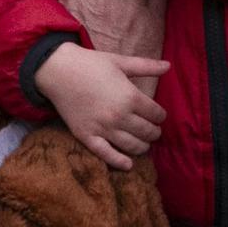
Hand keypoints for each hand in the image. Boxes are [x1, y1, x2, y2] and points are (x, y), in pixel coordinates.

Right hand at [33, 42, 168, 171]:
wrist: (59, 71)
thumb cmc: (91, 64)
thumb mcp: (121, 62)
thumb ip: (146, 66)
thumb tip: (169, 66)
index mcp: (130, 96)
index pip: (156, 114)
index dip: (160, 116)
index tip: (158, 115)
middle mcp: (119, 116)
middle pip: (147, 132)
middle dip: (154, 132)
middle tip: (153, 131)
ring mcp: (103, 128)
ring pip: (132, 146)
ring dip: (143, 147)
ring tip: (144, 144)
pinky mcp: (87, 136)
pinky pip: (106, 154)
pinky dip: (119, 162)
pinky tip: (128, 165)